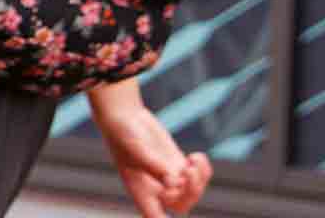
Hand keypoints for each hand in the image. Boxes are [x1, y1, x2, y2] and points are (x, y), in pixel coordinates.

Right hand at [93, 81, 209, 216]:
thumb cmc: (121, 133)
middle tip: (189, 171)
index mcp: (140, 190)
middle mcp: (155, 187)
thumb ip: (155, 167)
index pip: (155, 216)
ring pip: (193, 191)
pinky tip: (195, 156)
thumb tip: (173, 182)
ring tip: (194, 160)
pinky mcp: (176, 163)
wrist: (124, 116)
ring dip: (199, 179)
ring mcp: (168, 175)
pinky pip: (198, 175)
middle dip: (191, 191)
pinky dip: (202, 169)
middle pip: (181, 204)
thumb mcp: (136, 150)